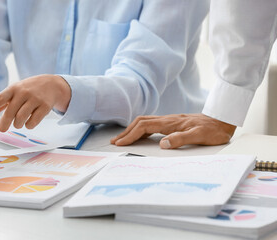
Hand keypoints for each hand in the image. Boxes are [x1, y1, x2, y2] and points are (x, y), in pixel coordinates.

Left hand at [0, 74, 70, 131]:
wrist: (51, 85)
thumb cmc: (29, 89)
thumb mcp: (14, 91)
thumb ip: (1, 103)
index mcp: (14, 89)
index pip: (0, 98)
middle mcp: (24, 93)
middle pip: (11, 111)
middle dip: (5, 122)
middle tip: (2, 129)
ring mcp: (35, 99)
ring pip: (21, 117)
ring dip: (18, 124)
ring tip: (18, 124)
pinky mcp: (45, 106)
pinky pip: (33, 121)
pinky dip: (29, 125)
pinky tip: (28, 123)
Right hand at [110, 114, 236, 148]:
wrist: (222, 119)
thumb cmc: (213, 130)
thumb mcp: (200, 136)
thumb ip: (181, 139)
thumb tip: (163, 144)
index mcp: (171, 123)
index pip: (144, 127)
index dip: (131, 135)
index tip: (121, 143)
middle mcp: (167, 119)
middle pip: (140, 122)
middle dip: (126, 132)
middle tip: (116, 141)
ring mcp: (169, 120)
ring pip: (144, 121)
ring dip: (132, 130)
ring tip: (123, 139)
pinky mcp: (172, 122)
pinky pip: (151, 124)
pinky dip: (140, 129)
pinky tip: (140, 136)